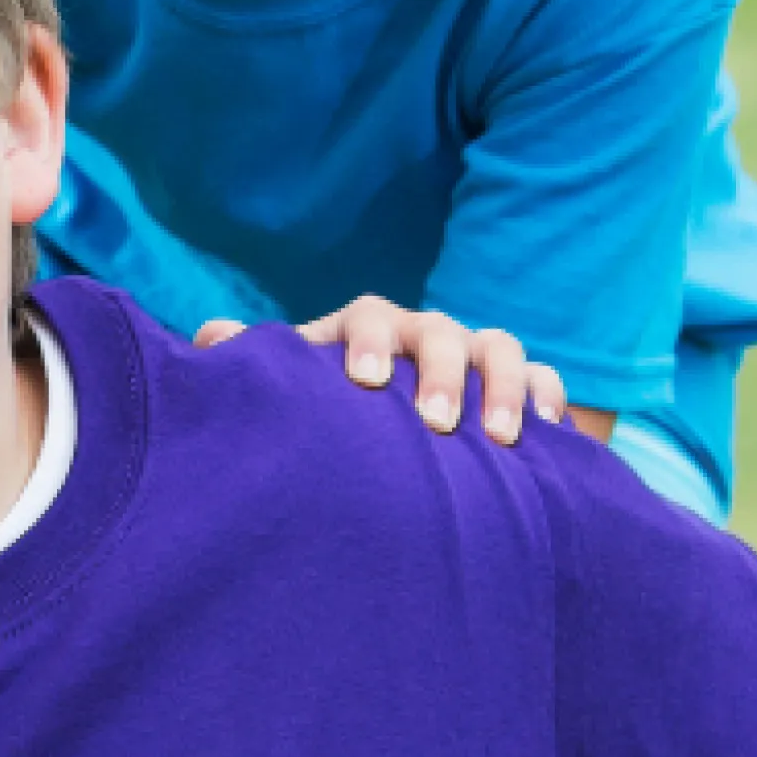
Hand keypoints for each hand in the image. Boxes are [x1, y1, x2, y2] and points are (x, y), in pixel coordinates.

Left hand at [193, 296, 575, 446]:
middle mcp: (425, 335)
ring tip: (501, 438)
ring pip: (500, 351)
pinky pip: (545, 380)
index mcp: (366, 330)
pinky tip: (550, 436)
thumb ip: (257, 366)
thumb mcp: (298, 388)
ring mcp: (476, 355)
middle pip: (440, 335)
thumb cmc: (336, 408)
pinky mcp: (522, 386)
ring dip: (503, 388)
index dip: (366, 344)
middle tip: (438, 422)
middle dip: (443, 374)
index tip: (365, 383)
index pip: (367, 318)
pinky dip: (549, 400)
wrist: (395, 425)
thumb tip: (206, 339)